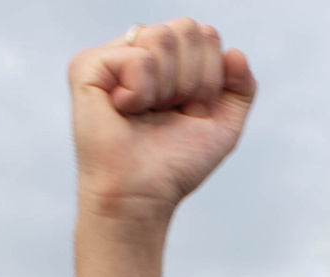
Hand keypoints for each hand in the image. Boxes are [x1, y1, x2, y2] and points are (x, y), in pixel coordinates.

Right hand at [70, 18, 256, 224]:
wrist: (142, 195)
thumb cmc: (174, 165)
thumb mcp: (223, 125)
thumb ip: (241, 86)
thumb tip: (234, 51)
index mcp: (169, 60)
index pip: (205, 35)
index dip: (210, 77)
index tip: (191, 112)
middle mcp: (139, 51)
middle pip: (187, 28)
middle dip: (192, 80)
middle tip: (169, 113)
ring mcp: (112, 56)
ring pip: (162, 36)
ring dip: (167, 88)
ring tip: (147, 113)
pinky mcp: (87, 67)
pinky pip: (137, 57)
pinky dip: (141, 92)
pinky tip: (124, 110)